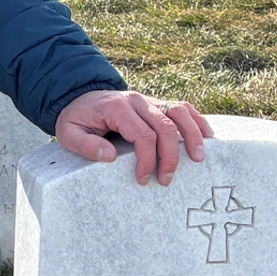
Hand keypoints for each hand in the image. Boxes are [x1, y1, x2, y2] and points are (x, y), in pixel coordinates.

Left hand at [54, 90, 211, 185]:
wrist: (78, 96)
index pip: (142, 135)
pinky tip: (207, 137)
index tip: (143, 178)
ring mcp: (149, 100)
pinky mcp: (157, 103)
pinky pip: (183, 107)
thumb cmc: (76, 118)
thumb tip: (109, 156)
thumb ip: (86, 145)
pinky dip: (197, 121)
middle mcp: (137, 101)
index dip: (147, 160)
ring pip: (180, 112)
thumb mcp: (69, 133)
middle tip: (167, 179)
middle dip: (170, 155)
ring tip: (198, 159)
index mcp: (117, 109)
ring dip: (193, 136)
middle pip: (165, 126)